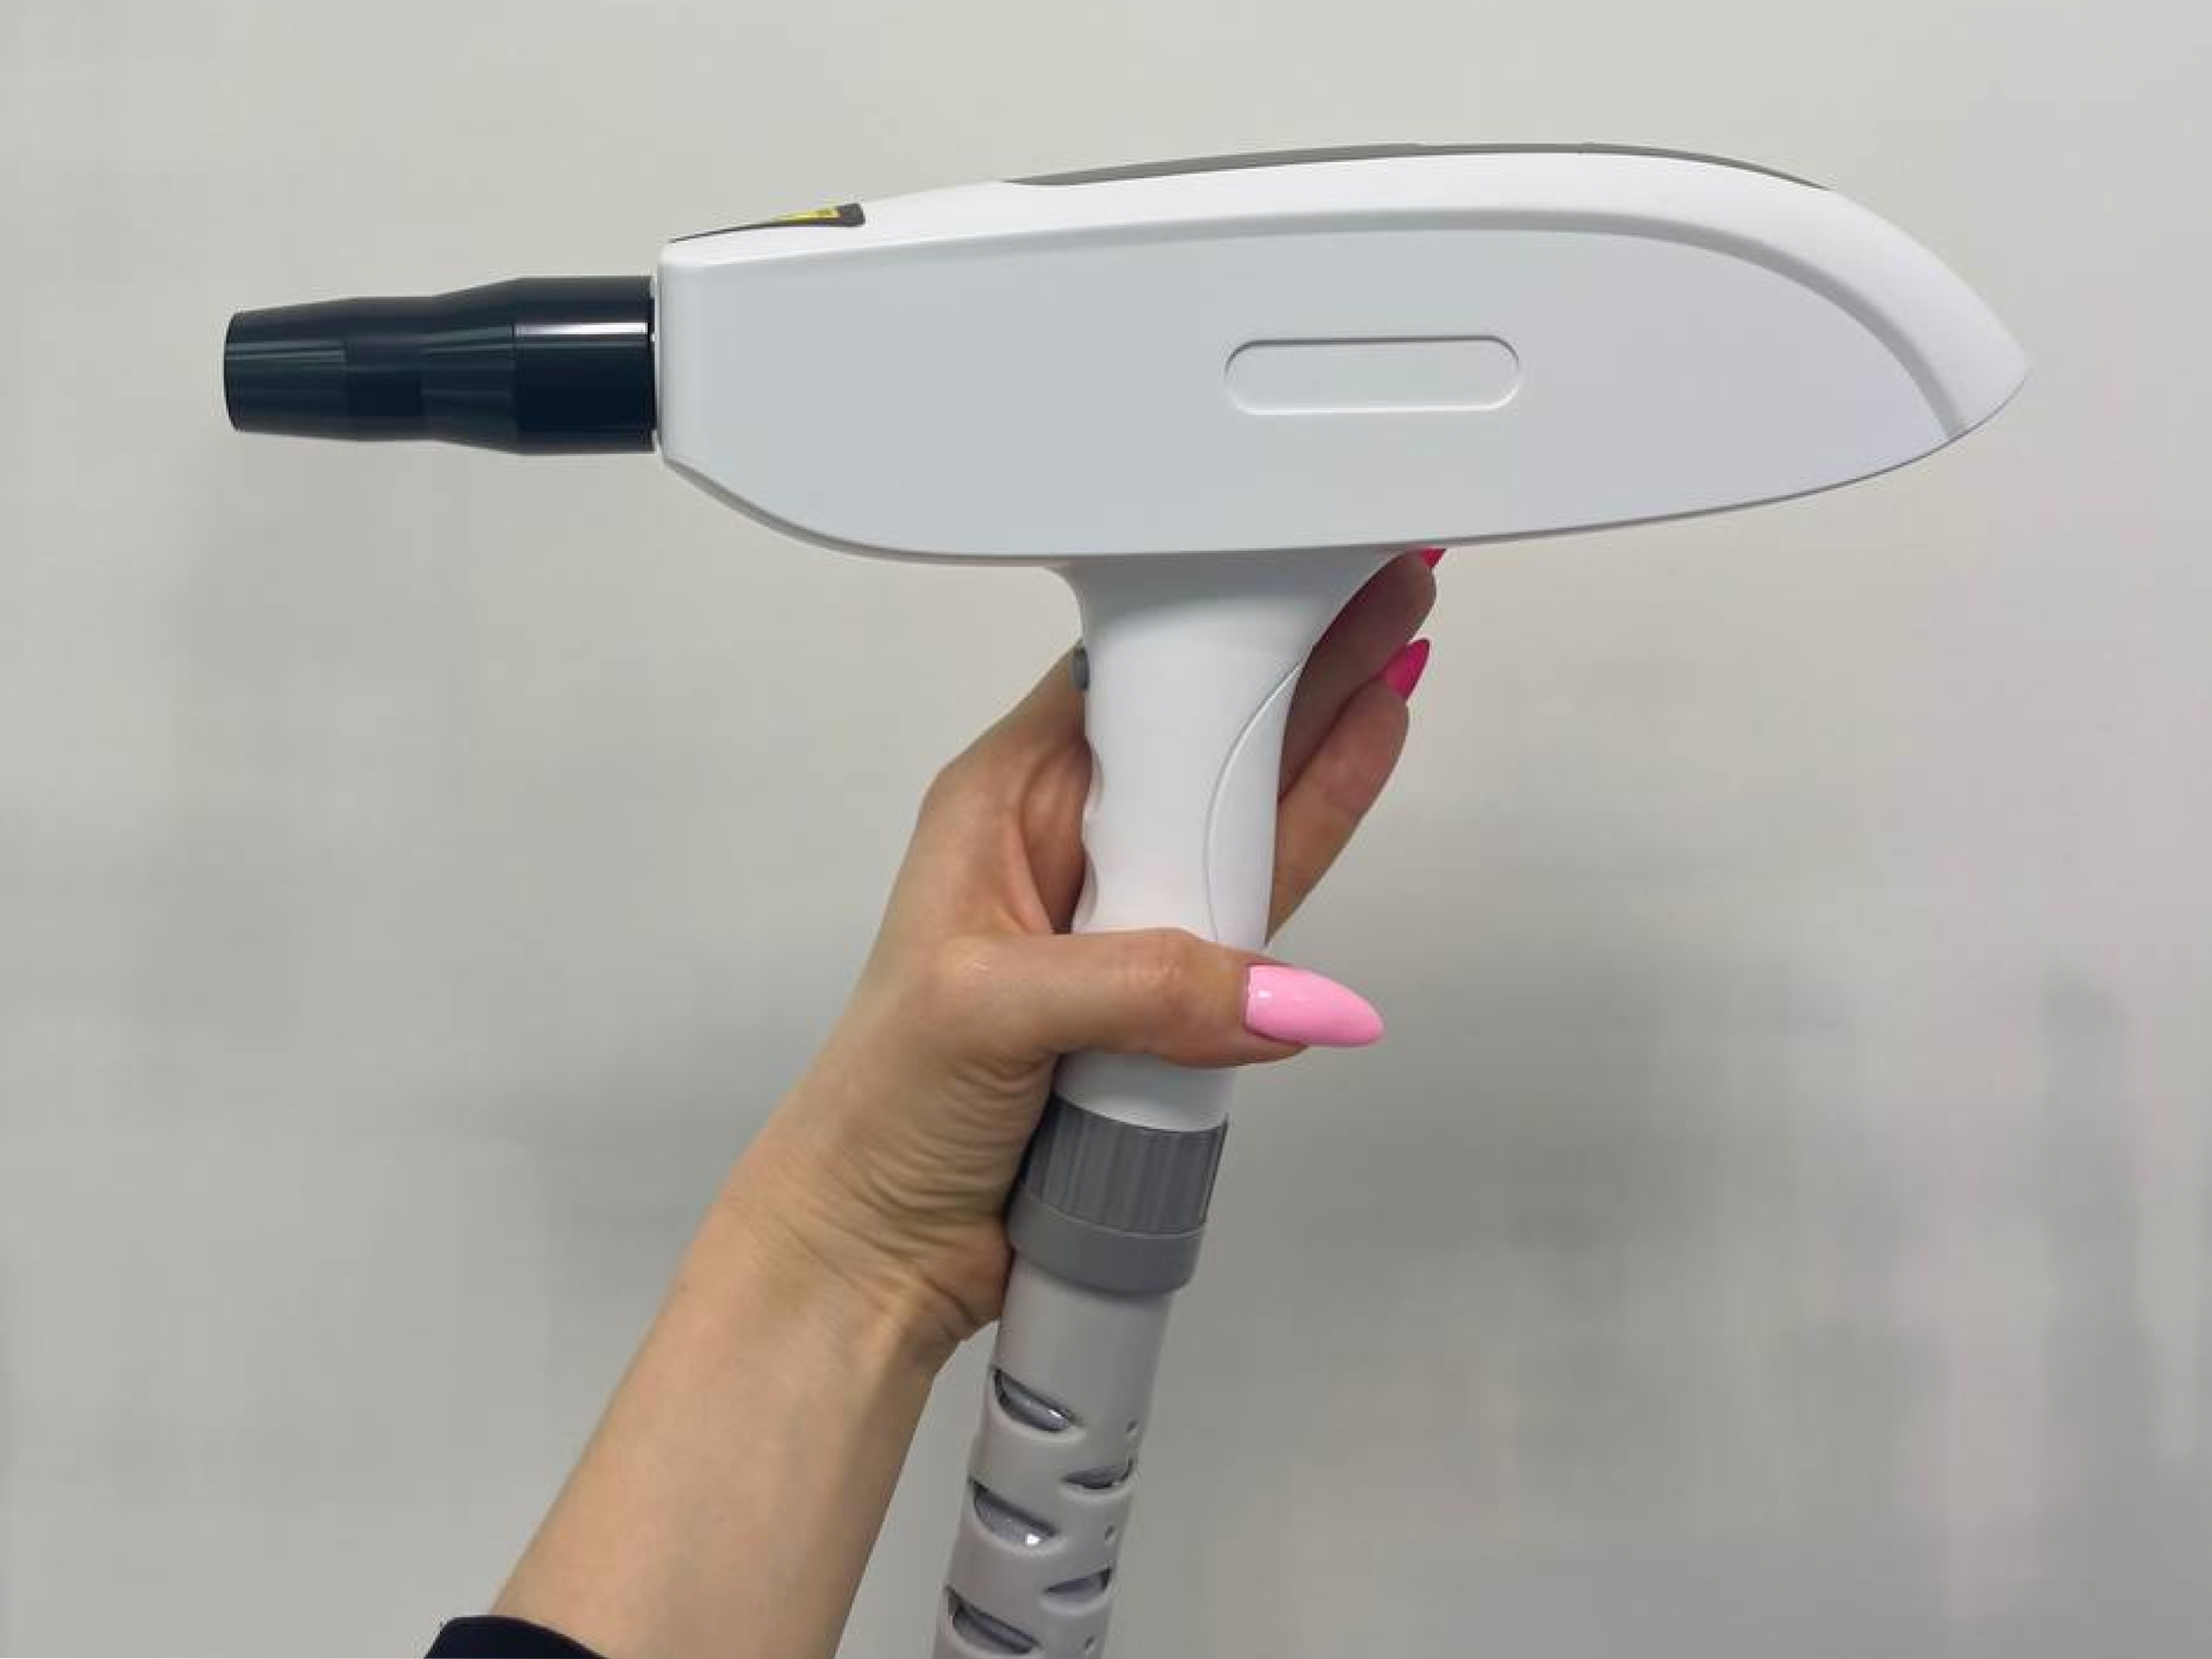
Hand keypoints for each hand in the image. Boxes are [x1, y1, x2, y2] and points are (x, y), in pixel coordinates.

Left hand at [729, 551, 1439, 1361]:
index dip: (1213, 626)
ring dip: (1317, 743)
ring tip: (1398, 660)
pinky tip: (1360, 770)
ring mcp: (1121, 914)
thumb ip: (1143, 991)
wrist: (881, 1244)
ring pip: (1238, 811)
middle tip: (1384, 592)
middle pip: (1199, 733)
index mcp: (1003, 799)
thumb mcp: (992, 1011)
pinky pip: (1255, 902)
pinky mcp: (1166, 990)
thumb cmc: (886, 1106)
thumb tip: (1294, 1003)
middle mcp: (1065, 841)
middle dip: (1289, 663)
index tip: (1297, 580)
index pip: (1123, 679)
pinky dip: (1309, 841)